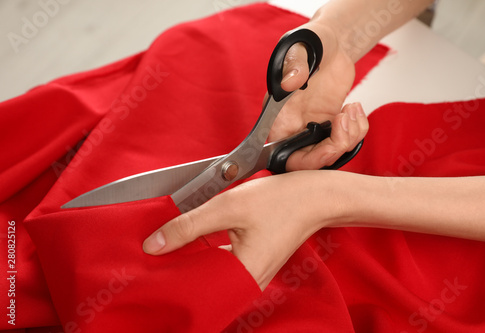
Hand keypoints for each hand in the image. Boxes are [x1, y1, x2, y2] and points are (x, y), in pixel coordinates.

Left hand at [143, 171, 348, 289]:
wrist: (314, 196)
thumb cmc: (280, 201)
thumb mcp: (227, 207)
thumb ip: (188, 226)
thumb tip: (154, 245)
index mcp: (242, 275)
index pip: (192, 287)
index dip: (167, 275)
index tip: (146, 264)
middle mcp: (247, 282)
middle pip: (199, 282)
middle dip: (176, 267)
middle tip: (154, 251)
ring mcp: (251, 274)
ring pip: (210, 273)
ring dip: (190, 258)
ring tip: (169, 245)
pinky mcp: (253, 263)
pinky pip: (221, 264)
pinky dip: (205, 253)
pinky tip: (193, 240)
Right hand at [270, 21, 367, 170]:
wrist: (333, 42)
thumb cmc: (310, 42)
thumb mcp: (299, 47)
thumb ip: (293, 64)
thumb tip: (290, 83)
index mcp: (277, 116)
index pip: (279, 154)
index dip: (300, 161)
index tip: (324, 145)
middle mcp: (293, 127)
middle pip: (308, 162)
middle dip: (331, 150)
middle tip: (342, 123)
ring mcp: (313, 128)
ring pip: (330, 154)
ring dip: (349, 137)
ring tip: (351, 109)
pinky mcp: (332, 126)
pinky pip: (346, 141)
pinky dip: (357, 130)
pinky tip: (354, 108)